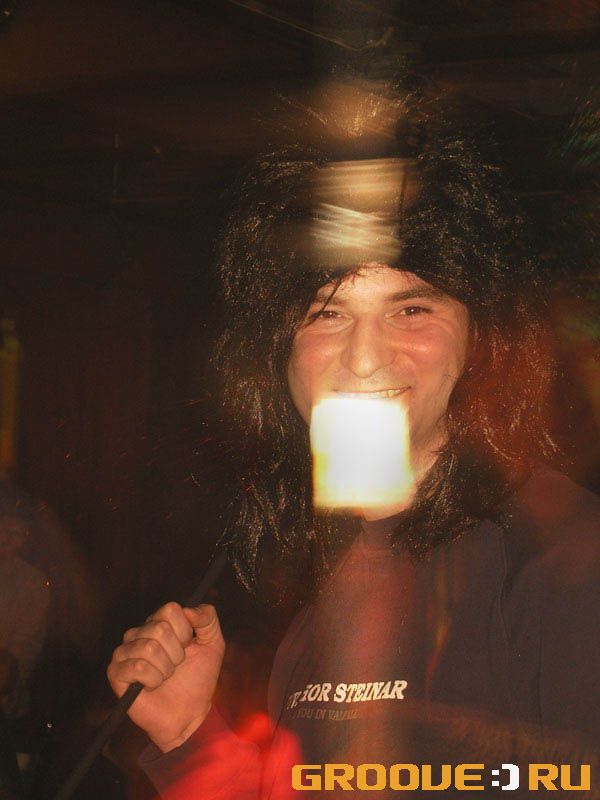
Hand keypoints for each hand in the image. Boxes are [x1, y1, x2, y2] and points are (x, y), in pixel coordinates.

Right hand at [107, 602, 224, 751]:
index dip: (185, 631)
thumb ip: (207, 618)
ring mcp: (124, 652)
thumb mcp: (213, 643)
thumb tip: (188, 608)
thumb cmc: (198, 677)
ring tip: (165, 677)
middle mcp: (138, 633)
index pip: (170, 609)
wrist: (188, 714)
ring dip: (166, 668)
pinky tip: (152, 686)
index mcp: (159, 622)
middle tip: (176, 665)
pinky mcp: (116, 673)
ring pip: (149, 648)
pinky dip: (154, 680)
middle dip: (176, 653)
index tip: (188, 646)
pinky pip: (138, 668)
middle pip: (160, 628)